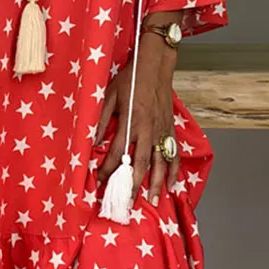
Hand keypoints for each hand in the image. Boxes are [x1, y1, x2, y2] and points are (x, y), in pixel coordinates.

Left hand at [95, 34, 179, 205]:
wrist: (155, 64)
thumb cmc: (130, 78)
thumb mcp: (109, 95)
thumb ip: (101, 120)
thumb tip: (94, 143)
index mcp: (130, 122)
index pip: (117, 154)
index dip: (107, 170)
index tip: (99, 182)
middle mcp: (147, 130)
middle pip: (139, 165)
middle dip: (132, 186)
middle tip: (126, 203)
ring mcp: (161, 131)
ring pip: (160, 163)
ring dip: (156, 183)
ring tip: (152, 201)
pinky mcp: (170, 129)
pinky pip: (174, 153)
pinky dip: (174, 170)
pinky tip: (171, 184)